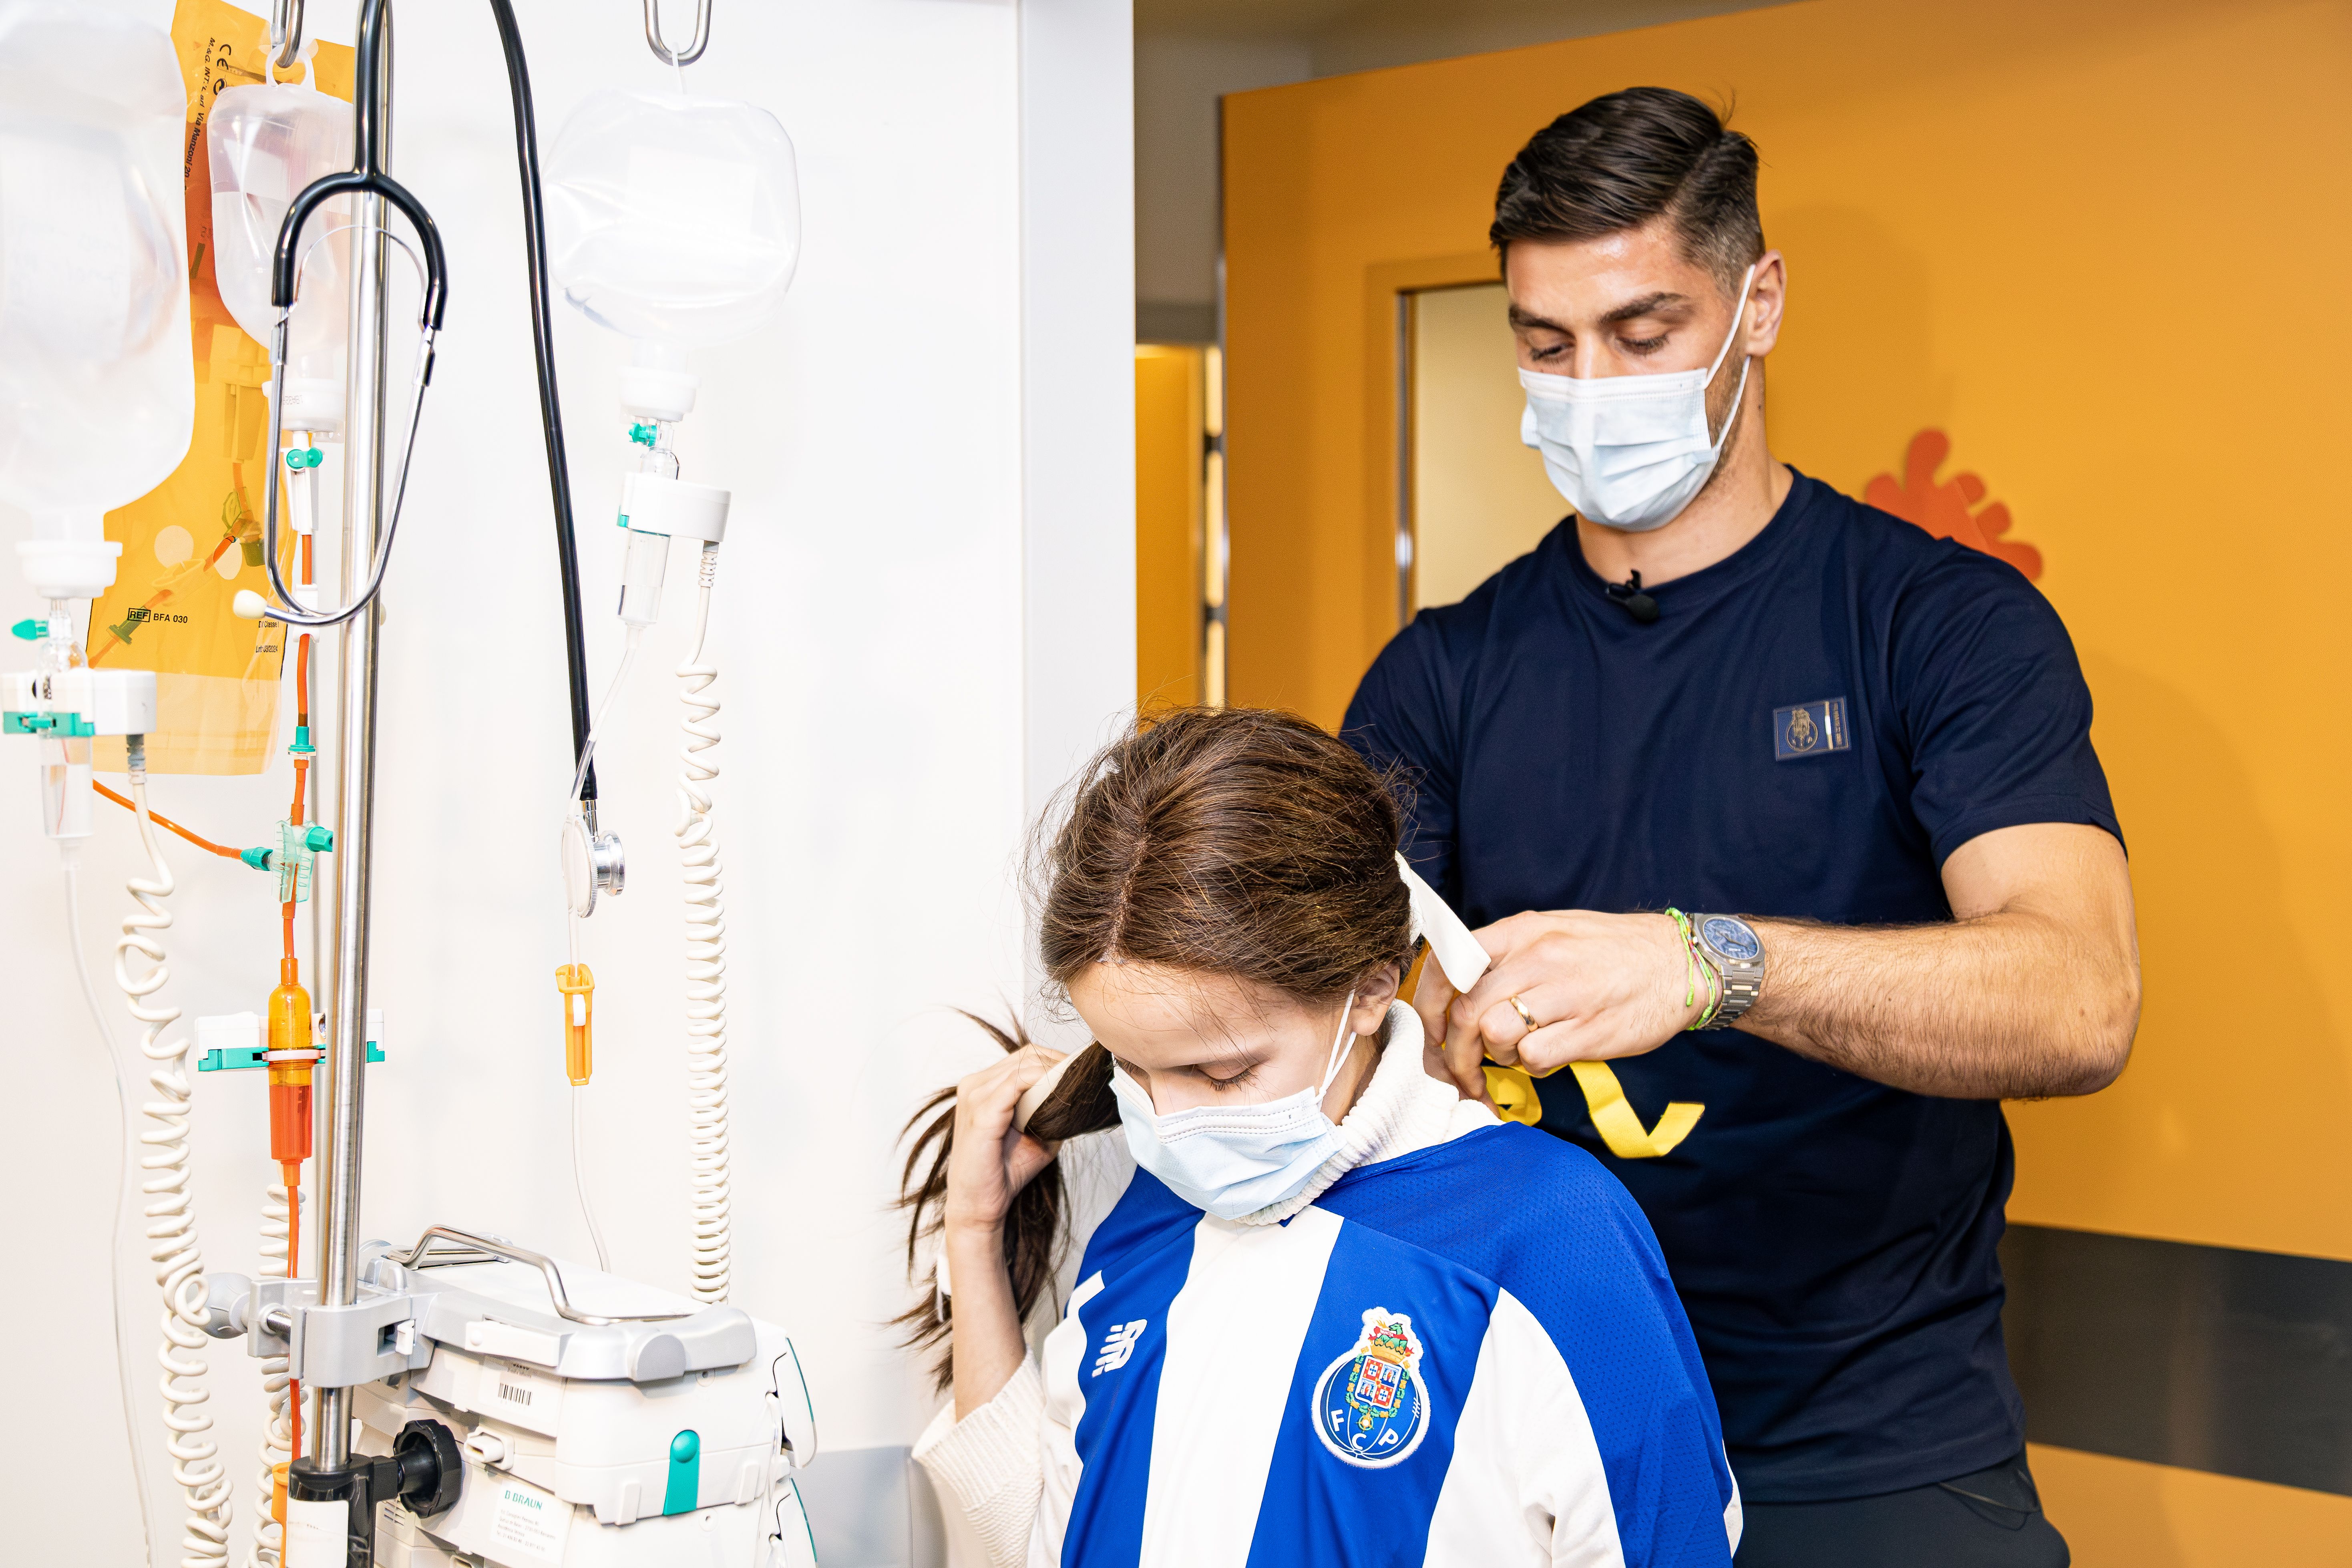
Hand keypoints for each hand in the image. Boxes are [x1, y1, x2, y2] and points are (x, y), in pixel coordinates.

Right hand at [942, 1044, 1065, 1241]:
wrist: (980, 1205)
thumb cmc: (1004, 1171)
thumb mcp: (1036, 1133)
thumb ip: (1049, 1108)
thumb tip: (1080, 1092)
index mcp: (982, 1086)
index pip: (1025, 1056)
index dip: (1056, 1061)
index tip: (1080, 1076)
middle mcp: (974, 1084)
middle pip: (1026, 1056)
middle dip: (1059, 1064)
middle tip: (1083, 1080)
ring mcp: (974, 1095)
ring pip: (1024, 1065)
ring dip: (1054, 1073)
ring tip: (1075, 1089)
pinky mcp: (981, 1112)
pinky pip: (1017, 1083)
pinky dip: (1042, 1082)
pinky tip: (1059, 1094)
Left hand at [1412, 910, 1704, 1098]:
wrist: (1681, 962)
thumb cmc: (1612, 952)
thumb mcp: (1554, 932)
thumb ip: (1507, 954)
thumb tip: (1459, 990)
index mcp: (1523, 930)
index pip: (1451, 962)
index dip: (1429, 1002)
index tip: (1434, 1029)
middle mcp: (1539, 957)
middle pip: (1467, 1010)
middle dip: (1454, 1051)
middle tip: (1461, 1069)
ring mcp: (1566, 993)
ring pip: (1495, 1035)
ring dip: (1494, 1058)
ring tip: (1514, 1055)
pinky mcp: (1590, 1029)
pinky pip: (1534, 1058)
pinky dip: (1531, 1067)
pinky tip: (1547, 1058)